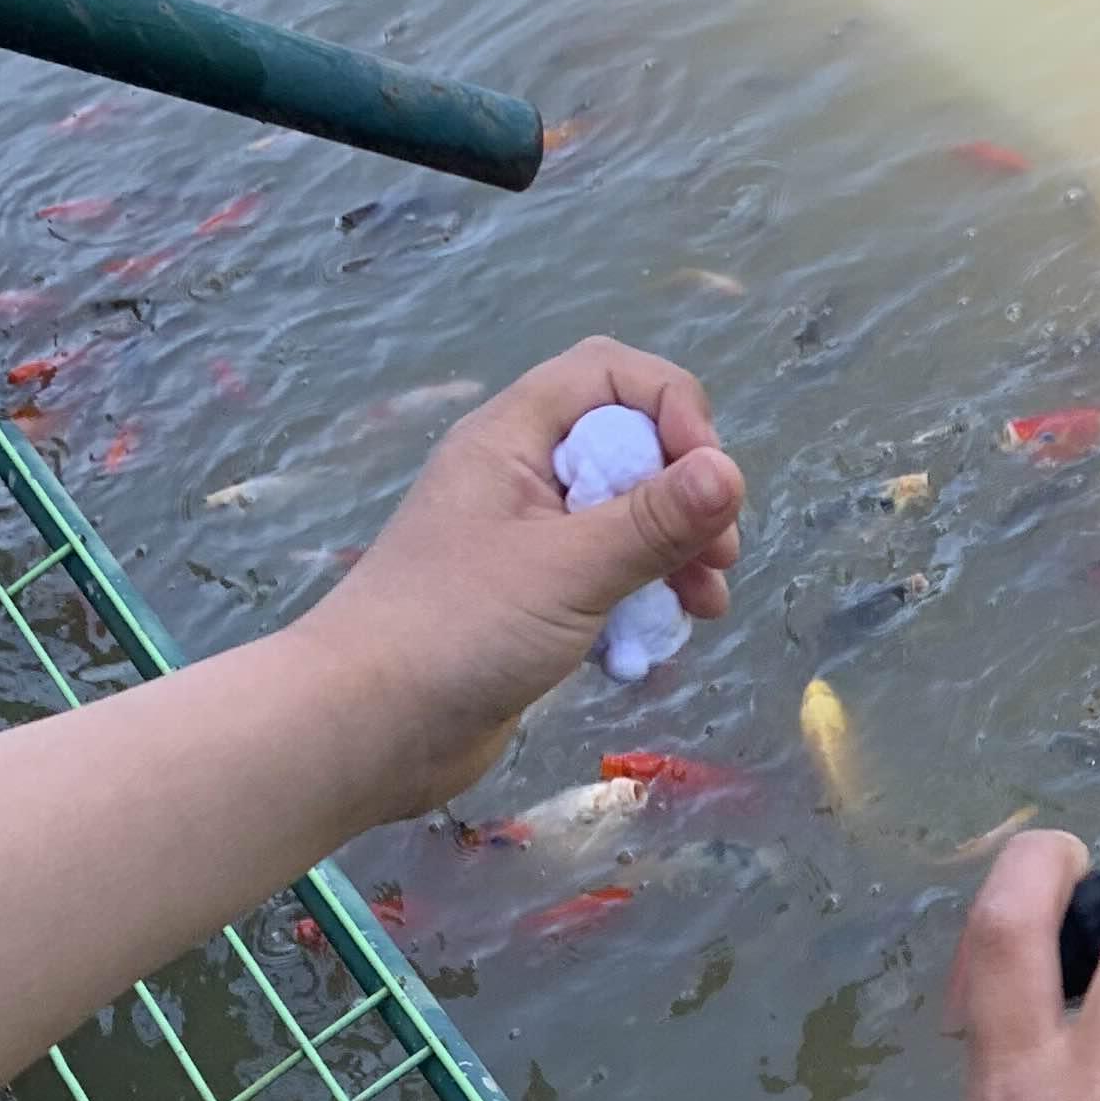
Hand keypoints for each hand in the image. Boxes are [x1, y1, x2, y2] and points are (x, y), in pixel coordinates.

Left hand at [290, 338, 745, 814]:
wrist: (368, 724)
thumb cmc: (458, 630)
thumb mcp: (569, 569)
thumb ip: (653, 521)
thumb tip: (731, 474)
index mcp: (512, 438)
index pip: (611, 376)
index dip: (674, 410)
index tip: (710, 483)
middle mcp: (520, 476)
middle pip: (628, 447)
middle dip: (686, 496)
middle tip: (718, 559)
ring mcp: (526, 541)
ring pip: (625, 519)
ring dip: (676, 554)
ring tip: (704, 607)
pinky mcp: (532, 601)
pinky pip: (607, 577)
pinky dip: (643, 598)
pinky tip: (659, 641)